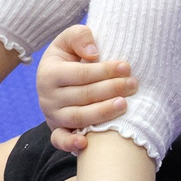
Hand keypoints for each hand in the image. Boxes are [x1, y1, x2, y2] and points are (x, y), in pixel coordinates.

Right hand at [37, 25, 133, 153]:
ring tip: (124, 104)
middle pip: (83, 96)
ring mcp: (52, 116)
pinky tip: (86, 143)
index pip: (80, 74)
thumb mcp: (69, 40)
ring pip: (78, 117)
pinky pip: (60, 140)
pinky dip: (70, 144)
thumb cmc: (70, 56)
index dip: (105, 70)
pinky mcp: (57, 130)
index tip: (126, 67)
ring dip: (103, 113)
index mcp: (49, 73)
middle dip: (111, 89)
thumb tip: (93, 53)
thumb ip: (79, 36)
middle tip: (133, 84)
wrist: (57, 78)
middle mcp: (48, 97)